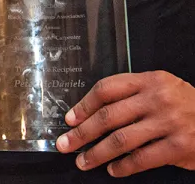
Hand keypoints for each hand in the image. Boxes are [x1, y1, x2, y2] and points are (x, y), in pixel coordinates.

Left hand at [56, 71, 194, 176]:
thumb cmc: (186, 105)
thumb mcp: (162, 88)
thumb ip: (132, 94)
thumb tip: (92, 113)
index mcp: (149, 80)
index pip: (106, 89)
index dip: (84, 105)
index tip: (70, 119)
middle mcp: (157, 99)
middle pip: (108, 116)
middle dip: (82, 133)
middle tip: (66, 143)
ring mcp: (168, 123)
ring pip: (121, 140)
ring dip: (97, 153)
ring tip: (83, 161)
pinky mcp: (179, 146)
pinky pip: (142, 159)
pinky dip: (123, 167)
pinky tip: (113, 169)